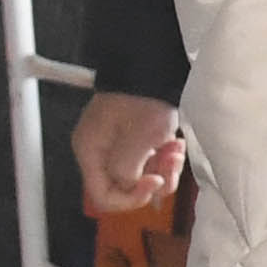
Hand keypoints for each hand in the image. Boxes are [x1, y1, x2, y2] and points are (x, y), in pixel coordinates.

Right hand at [73, 92, 184, 214]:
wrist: (155, 69)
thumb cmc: (142, 97)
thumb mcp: (136, 141)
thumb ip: (127, 172)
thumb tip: (128, 186)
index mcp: (90, 152)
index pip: (103, 197)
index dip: (130, 198)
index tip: (153, 182)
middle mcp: (101, 153)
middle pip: (126, 188)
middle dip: (155, 179)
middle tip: (170, 161)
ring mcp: (119, 147)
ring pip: (143, 176)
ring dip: (164, 168)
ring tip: (175, 149)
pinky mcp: (137, 141)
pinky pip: (151, 161)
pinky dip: (166, 157)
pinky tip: (175, 143)